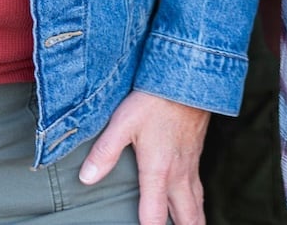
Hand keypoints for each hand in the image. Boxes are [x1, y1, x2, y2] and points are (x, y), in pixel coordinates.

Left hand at [79, 90, 209, 224]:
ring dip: (193, 221)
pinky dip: (197, 204)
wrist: (190, 76)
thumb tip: (86, 179)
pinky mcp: (196, 154)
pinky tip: (193, 202)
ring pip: (197, 204)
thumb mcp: (123, 122)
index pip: (154, 216)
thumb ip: (104, 152)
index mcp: (159, 171)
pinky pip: (199, 188)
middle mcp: (178, 173)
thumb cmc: (155, 99)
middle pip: (186, 216)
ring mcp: (190, 164)